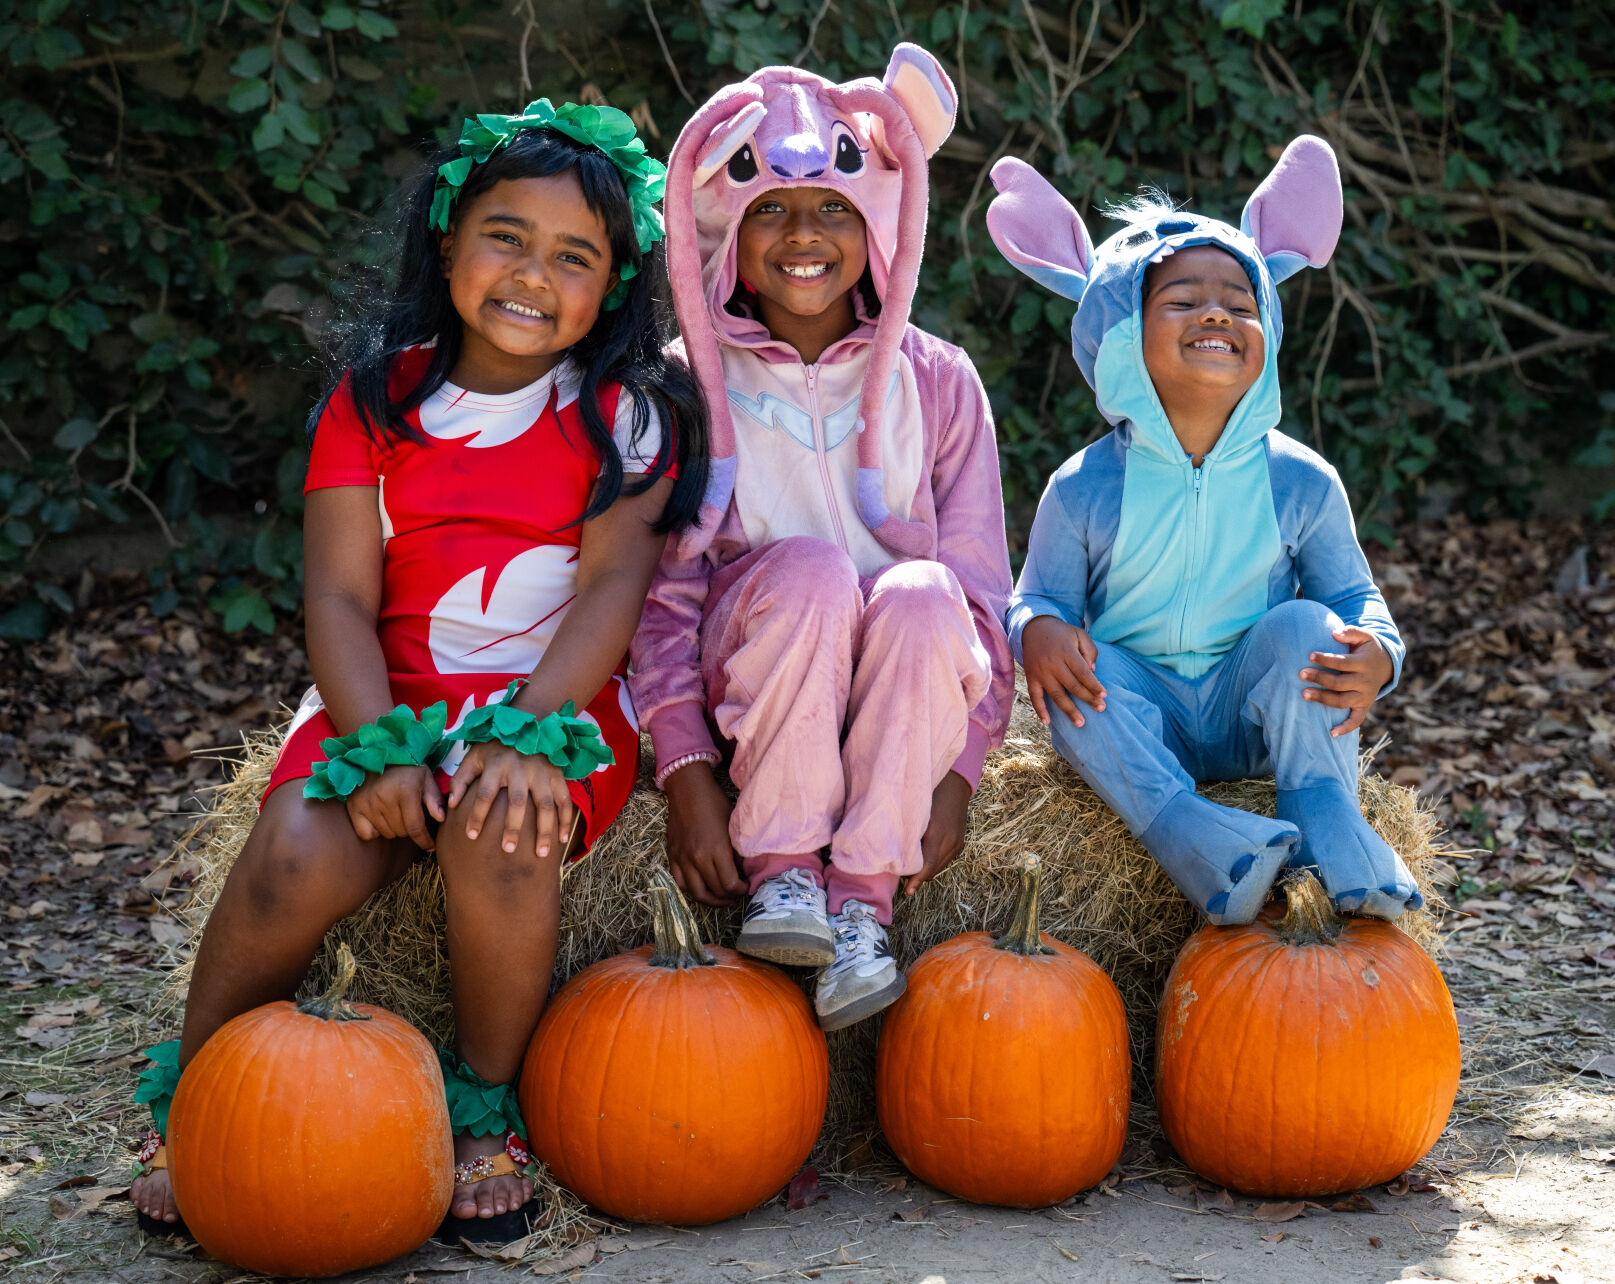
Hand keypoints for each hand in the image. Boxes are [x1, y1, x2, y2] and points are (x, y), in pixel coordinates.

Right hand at [347, 763, 443, 850]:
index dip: (424, 841)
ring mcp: (367, 804)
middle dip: (410, 828)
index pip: (415, 828)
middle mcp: (385, 799)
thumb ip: (434, 799)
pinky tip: (379, 817)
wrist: (376, 753)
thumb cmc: (406, 767)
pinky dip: (374, 830)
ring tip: (395, 812)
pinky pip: (366, 833)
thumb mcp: (425, 778)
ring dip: (394, 828)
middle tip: (409, 814)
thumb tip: (441, 819)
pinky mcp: (353, 807)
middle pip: (401, 832)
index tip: (430, 846)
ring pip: (386, 833)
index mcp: (406, 791)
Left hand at [448, 743, 574, 858]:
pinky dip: (566, 820)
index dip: (477, 815)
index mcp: (496, 765)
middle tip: (508, 850)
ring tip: (541, 854)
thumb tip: (450, 805)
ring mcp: (541, 773)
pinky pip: (564, 800)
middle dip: (513, 827)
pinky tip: (562, 839)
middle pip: (517, 802)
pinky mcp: (557, 775)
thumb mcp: (474, 756)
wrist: (529, 724)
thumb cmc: (496, 746)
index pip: (484, 793)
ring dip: (544, 830)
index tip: (471, 836)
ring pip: (545, 804)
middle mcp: (520, 769)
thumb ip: (461, 779)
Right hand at [662, 761, 745, 904]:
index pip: (729, 884)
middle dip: (730, 896)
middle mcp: (697, 858)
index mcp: (716, 849)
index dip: (740, 890)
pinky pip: (681, 883)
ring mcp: (682, 858)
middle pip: (715, 890)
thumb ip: (737, 851)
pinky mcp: (672, 856)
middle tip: (737, 893)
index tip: (746, 887)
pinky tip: (703, 887)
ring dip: (711, 899)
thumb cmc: (714, 803)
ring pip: (697, 892)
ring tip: (721, 897)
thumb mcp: (732, 826)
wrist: (688, 789)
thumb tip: (743, 871)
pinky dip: (692, 890)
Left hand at [907, 771, 971, 895]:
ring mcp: (958, 843)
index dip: (916, 880)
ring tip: (911, 868)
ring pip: (940, 867)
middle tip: (902, 878)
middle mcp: (950, 842)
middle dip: (919, 876)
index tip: (907, 892)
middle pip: (933, 870)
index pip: (927, 866)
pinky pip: (946, 859)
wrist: (955, 785)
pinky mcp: (960, 843)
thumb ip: (909, 834)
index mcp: (938, 834)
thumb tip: (896, 854)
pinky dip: (935, 862)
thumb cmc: (929, 794)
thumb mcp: (916, 813)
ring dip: (927, 870)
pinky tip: (924, 857)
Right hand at [1021, 615, 1106, 726]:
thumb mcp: (1079, 634)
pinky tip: (1047, 722)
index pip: (1082, 672)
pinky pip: (1035, 696)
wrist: (1034, 627)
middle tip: (1101, 709)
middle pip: (1072, 686)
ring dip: (1069, 710)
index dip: (1094, 685)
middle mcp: (1052, 663)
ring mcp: (1040, 672)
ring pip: (1056, 695)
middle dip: (1088, 699)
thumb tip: (1093, 670)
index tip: (1104, 696)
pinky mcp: (1031, 677)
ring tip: (1080, 723)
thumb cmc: (1062, 633)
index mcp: (1066, 652)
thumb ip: (1090, 650)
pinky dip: (1040, 710)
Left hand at [1300, 626, 1394, 737]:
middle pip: (1340, 683)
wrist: (1386, 664)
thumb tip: (1334, 633)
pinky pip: (1356, 720)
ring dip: (1323, 699)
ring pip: (1342, 701)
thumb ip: (1351, 632)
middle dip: (1320, 679)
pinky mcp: (1364, 706)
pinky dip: (1345, 728)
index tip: (1310, 655)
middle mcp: (1365, 682)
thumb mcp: (1364, 636)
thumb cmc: (1367, 648)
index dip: (1326, 660)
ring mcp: (1365, 696)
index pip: (1343, 663)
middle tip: (1301, 674)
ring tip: (1304, 694)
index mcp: (1364, 664)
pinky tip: (1330, 733)